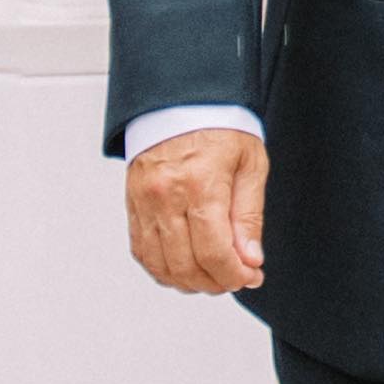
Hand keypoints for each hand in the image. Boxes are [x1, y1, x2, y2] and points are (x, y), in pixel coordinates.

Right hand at [126, 128, 267, 295]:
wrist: (180, 100)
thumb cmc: (219, 126)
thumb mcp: (250, 165)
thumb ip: (249, 216)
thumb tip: (250, 259)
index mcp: (200, 184)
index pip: (213, 252)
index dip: (234, 276)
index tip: (250, 277)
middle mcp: (166, 196)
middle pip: (185, 266)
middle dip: (215, 283)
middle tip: (235, 278)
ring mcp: (144, 202)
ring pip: (160, 265)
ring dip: (189, 281)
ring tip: (212, 275)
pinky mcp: (132, 204)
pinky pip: (142, 251)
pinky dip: (163, 269)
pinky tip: (185, 267)